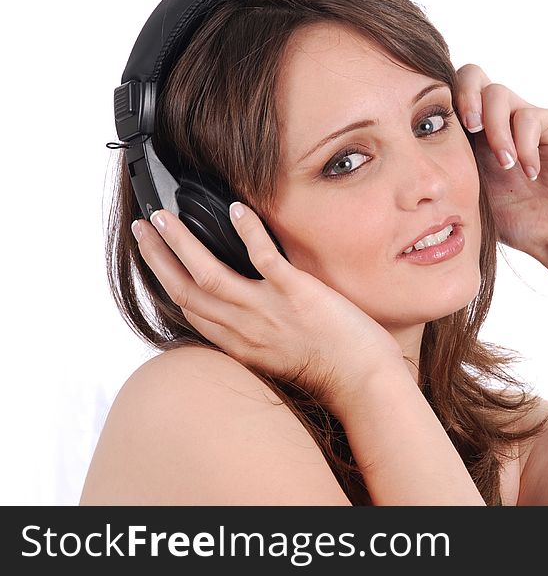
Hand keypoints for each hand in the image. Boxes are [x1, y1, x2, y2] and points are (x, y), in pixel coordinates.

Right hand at [131, 202, 403, 407]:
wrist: (363, 381)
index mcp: (238, 344)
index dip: (164, 280)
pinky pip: (264, 258)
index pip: (189, 309)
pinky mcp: (297, 294)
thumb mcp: (277, 358)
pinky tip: (236, 208)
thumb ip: (254, 334)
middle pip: (185, 290)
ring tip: (163, 217)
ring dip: (181, 244)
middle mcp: (244, 329)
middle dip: (157, 257)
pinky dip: (248, 232)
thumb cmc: (330, 368)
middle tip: (142, 227)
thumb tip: (243, 309)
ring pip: (209, 274)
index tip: (153, 255)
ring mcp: (269, 310)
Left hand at [455, 64, 547, 261]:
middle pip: (472, 75)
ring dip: (496, 129)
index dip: (441, 105)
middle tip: (469, 129)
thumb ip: (445, 170)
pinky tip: (530, 173)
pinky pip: (531, 117)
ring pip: (498, 93)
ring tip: (504, 164)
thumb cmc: (514, 220)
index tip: (440, 137)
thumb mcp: (468, 194)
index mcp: (473, 131)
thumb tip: (409, 159)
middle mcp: (499, 117)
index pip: (451, 93)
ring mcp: (527, 118)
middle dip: (465, 98)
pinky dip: (525, 145)